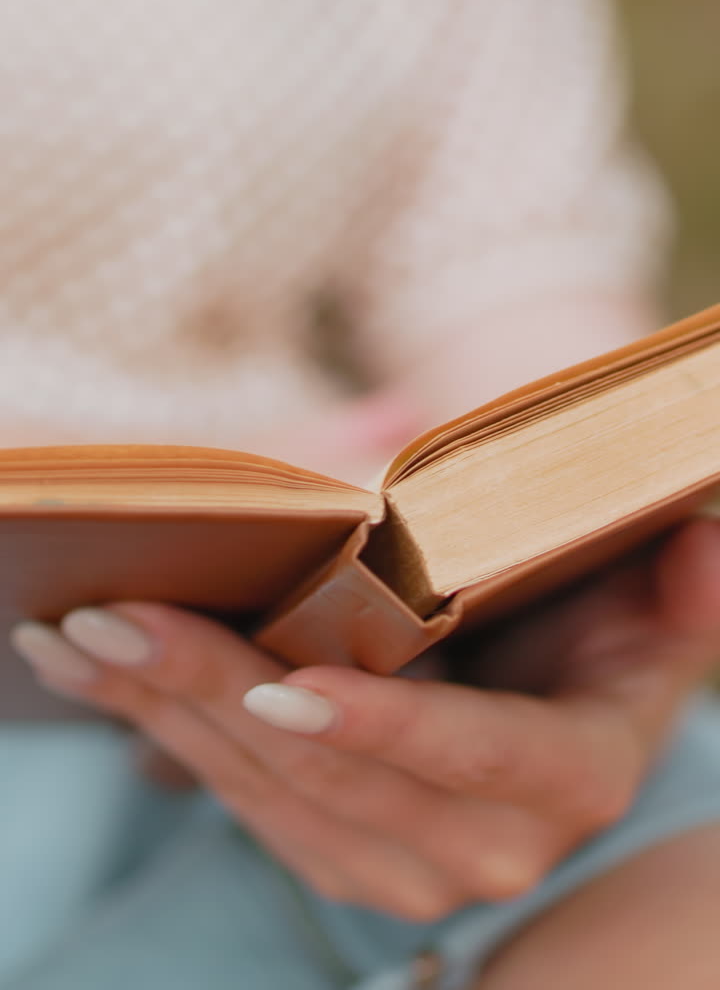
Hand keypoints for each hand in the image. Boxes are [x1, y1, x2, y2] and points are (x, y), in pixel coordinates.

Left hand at [11, 520, 719, 919]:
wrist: (561, 702)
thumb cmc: (606, 632)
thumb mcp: (656, 608)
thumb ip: (684, 587)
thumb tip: (701, 543)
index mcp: (568, 773)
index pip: (472, 757)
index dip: (384, 729)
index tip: (283, 688)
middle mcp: (484, 841)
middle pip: (334, 773)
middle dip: (217, 696)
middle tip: (118, 618)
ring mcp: (401, 860)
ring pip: (265, 794)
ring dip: (166, 711)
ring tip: (83, 635)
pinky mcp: (338, 850)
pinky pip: (238, 801)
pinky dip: (161, 730)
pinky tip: (98, 671)